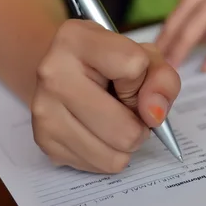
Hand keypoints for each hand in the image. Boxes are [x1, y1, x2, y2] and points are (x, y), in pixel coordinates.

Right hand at [31, 20, 180, 172]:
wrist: (61, 71)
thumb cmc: (108, 62)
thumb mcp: (144, 55)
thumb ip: (162, 79)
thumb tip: (154, 115)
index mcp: (76, 38)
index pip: (134, 66)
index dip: (142, 78)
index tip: (128, 76)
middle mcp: (52, 74)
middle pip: (126, 129)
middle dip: (139, 123)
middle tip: (126, 107)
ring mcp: (44, 111)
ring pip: (116, 156)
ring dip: (126, 143)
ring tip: (113, 119)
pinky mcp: (45, 142)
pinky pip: (101, 166)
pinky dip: (109, 154)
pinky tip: (98, 131)